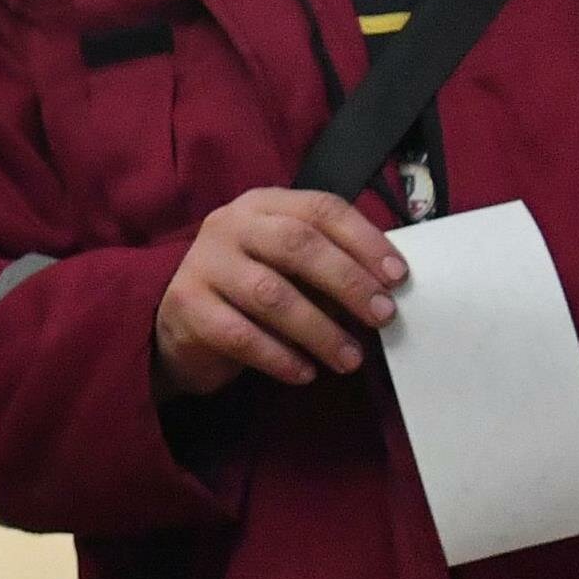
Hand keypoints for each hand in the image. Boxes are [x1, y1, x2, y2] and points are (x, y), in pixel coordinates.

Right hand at [151, 189, 406, 397]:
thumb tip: (386, 290)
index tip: (398, 277)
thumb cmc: (250, 289)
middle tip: (382, 317)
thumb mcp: (288, 266)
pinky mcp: (186, 305)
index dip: (365, 241)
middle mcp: (230, 225)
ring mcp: (203, 263)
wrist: (180, 322)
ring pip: (271, 294)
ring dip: (319, 330)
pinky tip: (305, 373)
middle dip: (348, 282)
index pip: (321, 209)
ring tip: (349, 358)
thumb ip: (330, 267)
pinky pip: (241, 335)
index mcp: (264, 205)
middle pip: (297, 245)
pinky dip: (279, 358)